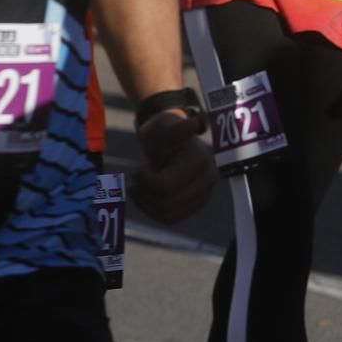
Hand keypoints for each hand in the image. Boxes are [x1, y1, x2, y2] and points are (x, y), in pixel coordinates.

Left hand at [127, 109, 216, 224]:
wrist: (168, 140)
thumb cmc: (162, 131)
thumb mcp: (163, 128)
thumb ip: (175, 130)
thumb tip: (192, 123)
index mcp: (199, 162)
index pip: (165, 186)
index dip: (144, 180)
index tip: (139, 167)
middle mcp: (207, 182)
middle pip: (165, 203)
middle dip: (143, 192)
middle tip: (134, 178)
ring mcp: (203, 196)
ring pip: (167, 215)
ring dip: (145, 204)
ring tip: (136, 188)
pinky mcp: (194, 205)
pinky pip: (170, 219)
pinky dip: (151, 211)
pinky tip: (144, 196)